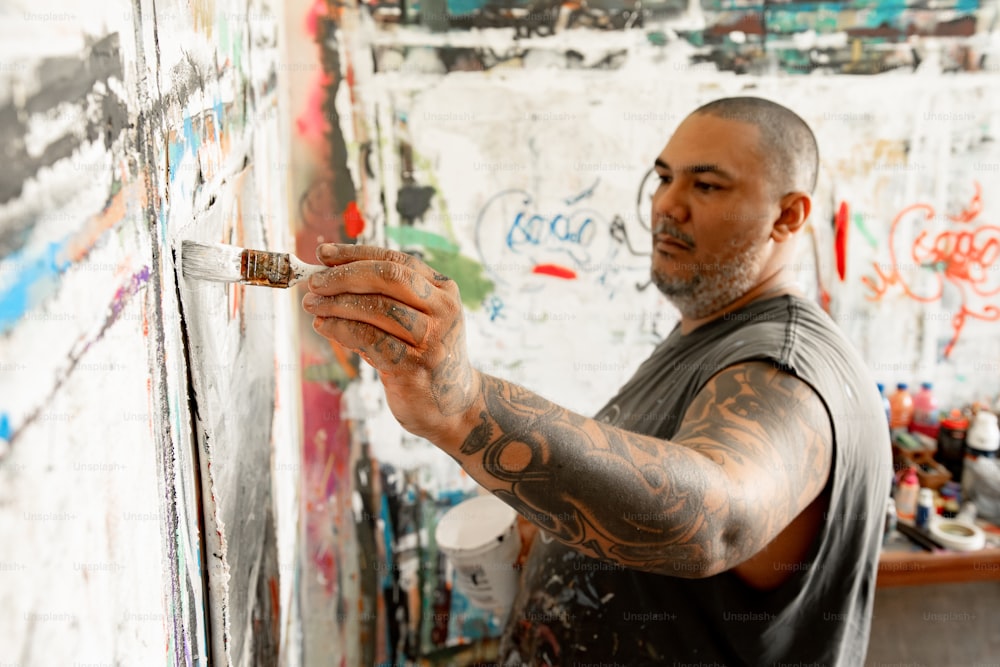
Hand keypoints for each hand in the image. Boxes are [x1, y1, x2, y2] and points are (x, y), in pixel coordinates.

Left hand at [302, 244, 479, 443]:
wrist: (453, 405)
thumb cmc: (424, 357)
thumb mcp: (415, 320)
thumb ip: (383, 299)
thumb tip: (328, 279)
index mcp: (443, 290)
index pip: (396, 260)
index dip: (356, 254)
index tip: (323, 254)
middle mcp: (443, 309)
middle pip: (389, 276)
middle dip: (344, 275)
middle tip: (314, 282)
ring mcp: (432, 338)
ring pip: (377, 308)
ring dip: (337, 303)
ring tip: (313, 306)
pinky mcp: (415, 366)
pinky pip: (370, 339)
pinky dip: (342, 329)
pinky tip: (325, 327)